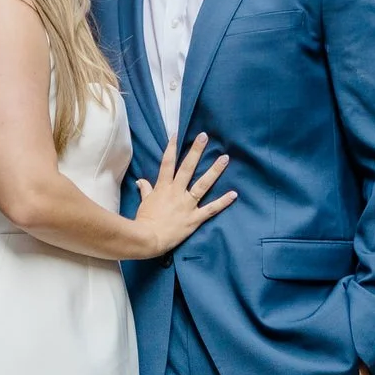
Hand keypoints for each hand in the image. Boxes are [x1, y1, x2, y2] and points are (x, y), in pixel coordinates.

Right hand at [134, 133, 235, 258]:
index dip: (172, 148)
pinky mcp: (195, 218)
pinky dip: (223, 202)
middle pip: (187, 168)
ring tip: (225, 158)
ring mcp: (187, 205)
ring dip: (214, 171)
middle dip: (196, 151)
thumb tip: (141, 181)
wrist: (148, 239)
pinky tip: (234, 193)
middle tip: (205, 136)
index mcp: (163, 187)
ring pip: (203, 184)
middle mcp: (177, 192)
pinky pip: (211, 209)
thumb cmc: (144, 221)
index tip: (177, 135)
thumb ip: (145, 190)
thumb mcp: (144, 203)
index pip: (167, 163)